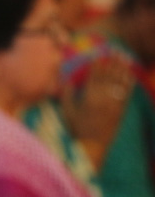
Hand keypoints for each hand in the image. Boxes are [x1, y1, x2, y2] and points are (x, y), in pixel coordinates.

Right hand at [61, 54, 134, 168]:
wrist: (92, 146)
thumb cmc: (76, 129)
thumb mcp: (67, 112)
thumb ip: (66, 95)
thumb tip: (66, 80)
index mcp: (89, 97)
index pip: (94, 76)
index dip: (97, 64)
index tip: (98, 54)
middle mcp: (103, 98)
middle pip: (108, 75)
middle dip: (111, 61)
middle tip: (113, 50)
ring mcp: (114, 104)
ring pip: (119, 81)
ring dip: (121, 68)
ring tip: (123, 57)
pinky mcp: (121, 110)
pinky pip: (126, 92)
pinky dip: (128, 82)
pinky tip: (129, 74)